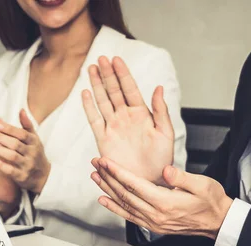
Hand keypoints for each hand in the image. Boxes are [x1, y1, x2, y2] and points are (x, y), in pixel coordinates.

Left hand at [0, 109, 50, 193]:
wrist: (43, 176)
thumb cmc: (35, 153)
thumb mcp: (34, 139)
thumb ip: (26, 125)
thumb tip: (21, 110)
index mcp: (34, 142)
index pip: (22, 134)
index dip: (9, 129)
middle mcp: (32, 153)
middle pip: (14, 144)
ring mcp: (27, 165)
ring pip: (11, 156)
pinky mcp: (22, 176)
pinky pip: (10, 170)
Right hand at [82, 56, 173, 184]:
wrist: (150, 182)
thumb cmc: (161, 161)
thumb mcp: (165, 134)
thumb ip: (161, 111)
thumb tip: (159, 88)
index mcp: (142, 115)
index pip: (130, 89)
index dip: (123, 74)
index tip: (116, 59)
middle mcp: (126, 118)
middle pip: (114, 92)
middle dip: (107, 75)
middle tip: (101, 58)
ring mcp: (114, 128)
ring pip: (103, 102)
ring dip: (97, 85)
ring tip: (92, 68)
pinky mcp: (104, 140)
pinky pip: (94, 121)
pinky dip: (89, 108)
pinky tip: (85, 93)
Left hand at [90, 157, 232, 239]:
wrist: (218, 222)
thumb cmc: (212, 202)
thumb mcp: (202, 184)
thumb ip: (181, 177)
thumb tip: (165, 170)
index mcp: (166, 203)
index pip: (135, 185)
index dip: (118, 172)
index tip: (105, 162)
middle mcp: (156, 215)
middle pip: (125, 194)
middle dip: (108, 177)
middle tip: (96, 164)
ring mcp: (154, 222)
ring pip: (124, 205)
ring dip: (108, 190)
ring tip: (95, 177)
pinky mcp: (154, 225)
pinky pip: (129, 216)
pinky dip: (115, 207)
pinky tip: (105, 200)